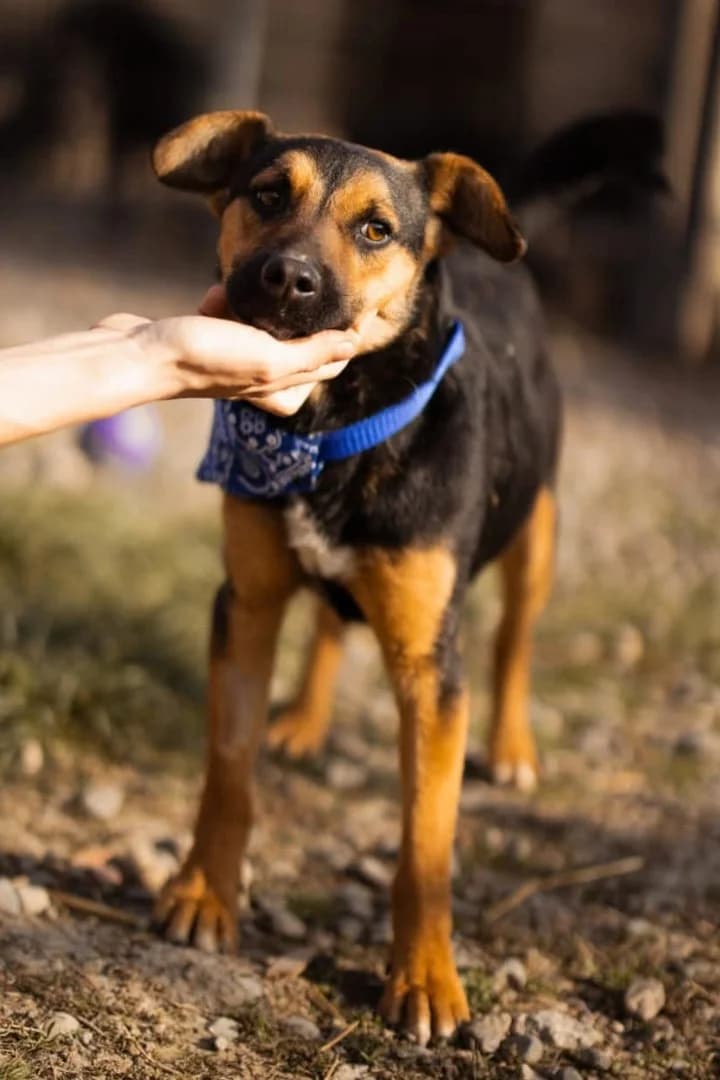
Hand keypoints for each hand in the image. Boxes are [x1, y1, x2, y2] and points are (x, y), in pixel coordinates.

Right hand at [96, 285, 357, 415]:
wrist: (139, 355)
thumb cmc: (205, 358)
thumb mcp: (268, 359)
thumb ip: (311, 354)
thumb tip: (353, 344)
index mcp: (282, 389)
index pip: (330, 360)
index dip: (345, 331)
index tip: (354, 297)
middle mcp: (261, 376)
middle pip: (298, 338)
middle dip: (295, 313)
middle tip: (297, 284)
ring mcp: (233, 357)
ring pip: (262, 321)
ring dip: (254, 304)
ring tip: (239, 296)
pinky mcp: (207, 337)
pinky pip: (228, 313)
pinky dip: (223, 302)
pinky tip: (212, 295)